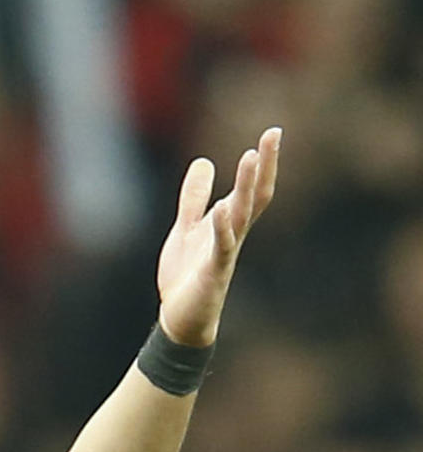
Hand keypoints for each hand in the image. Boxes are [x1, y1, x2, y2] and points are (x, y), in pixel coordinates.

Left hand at [156, 127, 281, 345]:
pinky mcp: (213, 271)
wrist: (180, 318)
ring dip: (246, 187)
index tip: (272, 133)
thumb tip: (204, 161)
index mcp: (229, 224)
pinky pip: (222, 246)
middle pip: (254, 196)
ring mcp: (225, 252)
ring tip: (251, 157)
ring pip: (241, 215)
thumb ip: (195, 198)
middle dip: (263, 166)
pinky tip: (222, 207)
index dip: (263, 163)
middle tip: (272, 135)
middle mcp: (234, 234)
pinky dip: (222, 226)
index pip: (252, 189)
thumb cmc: (187, 276)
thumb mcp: (187, 228)